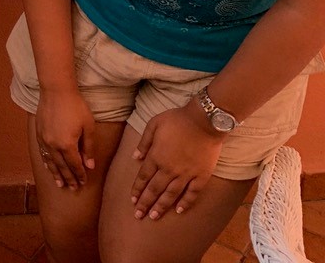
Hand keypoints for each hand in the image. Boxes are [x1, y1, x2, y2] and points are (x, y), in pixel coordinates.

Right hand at [36, 86, 97, 188]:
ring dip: (56, 173)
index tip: (83, 182)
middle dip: (69, 178)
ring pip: (50, 161)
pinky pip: (42, 152)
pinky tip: (48, 167)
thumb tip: (90, 165)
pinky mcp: (38, 133)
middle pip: (62, 166)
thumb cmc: (75, 106)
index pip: (74, 165)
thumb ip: (88, 148)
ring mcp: (44, 139)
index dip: (80, 174)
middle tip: (73, 188)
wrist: (56, 91)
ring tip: (60, 183)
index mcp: (67, 145)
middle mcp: (53, 145)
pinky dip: (46, 162)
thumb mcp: (88, 127)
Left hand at [129, 103, 223, 219]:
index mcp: (156, 156)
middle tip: (138, 215)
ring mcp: (186, 174)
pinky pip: (192, 193)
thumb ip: (144, 142)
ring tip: (154, 217)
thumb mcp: (153, 124)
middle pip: (154, 189)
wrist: (204, 121)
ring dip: (161, 207)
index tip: (132, 200)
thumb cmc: (177, 120)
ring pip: (171, 194)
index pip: (143, 177)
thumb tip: (135, 157)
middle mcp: (169, 169)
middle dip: (145, 203)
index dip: (137, 189)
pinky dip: (186, 203)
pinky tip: (180, 211)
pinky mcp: (201, 176)